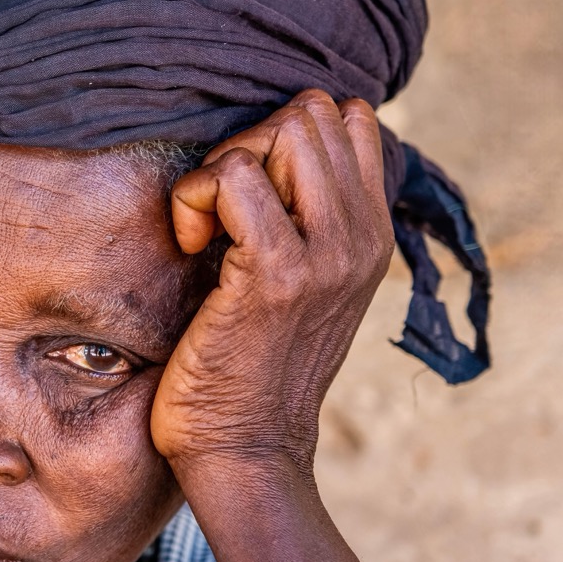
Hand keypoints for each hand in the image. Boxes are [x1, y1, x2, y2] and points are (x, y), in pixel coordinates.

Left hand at [150, 89, 394, 480]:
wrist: (246, 449)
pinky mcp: (276, 273)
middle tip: (222, 210)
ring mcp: (326, 254)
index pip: (350, 118)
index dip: (283, 136)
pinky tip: (192, 247)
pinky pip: (231, 178)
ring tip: (210, 230)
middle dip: (251, 142)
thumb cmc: (252, 366)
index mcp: (370, 233)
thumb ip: (307, 220)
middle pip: (311, 112)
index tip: (250, 196)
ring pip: (281, 130)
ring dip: (223, 167)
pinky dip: (193, 200)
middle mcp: (361, 236)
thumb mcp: (303, 285)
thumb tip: (270, 156)